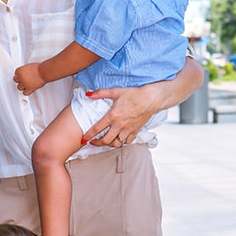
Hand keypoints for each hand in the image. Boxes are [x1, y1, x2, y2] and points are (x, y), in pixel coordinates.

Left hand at [13, 63, 43, 94]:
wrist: (44, 72)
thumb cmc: (38, 68)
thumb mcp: (29, 66)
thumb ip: (25, 70)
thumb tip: (25, 73)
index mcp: (20, 71)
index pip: (16, 73)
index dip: (19, 74)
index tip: (22, 75)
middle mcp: (21, 77)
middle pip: (15, 80)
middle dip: (19, 80)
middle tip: (23, 80)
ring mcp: (24, 83)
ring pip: (19, 87)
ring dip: (22, 86)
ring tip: (26, 85)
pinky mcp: (29, 88)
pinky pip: (25, 93)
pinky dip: (26, 92)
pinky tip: (28, 90)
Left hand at [81, 58, 203, 146]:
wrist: (152, 98)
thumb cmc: (134, 93)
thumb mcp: (116, 91)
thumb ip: (100, 93)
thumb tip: (88, 94)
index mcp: (112, 116)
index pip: (96, 129)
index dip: (88, 136)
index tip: (83, 140)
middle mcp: (119, 125)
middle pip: (105, 141)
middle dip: (97, 143)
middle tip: (92, 143)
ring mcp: (128, 130)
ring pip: (116, 143)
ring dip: (109, 144)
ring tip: (105, 141)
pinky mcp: (136, 131)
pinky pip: (127, 142)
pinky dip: (122, 142)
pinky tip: (119, 138)